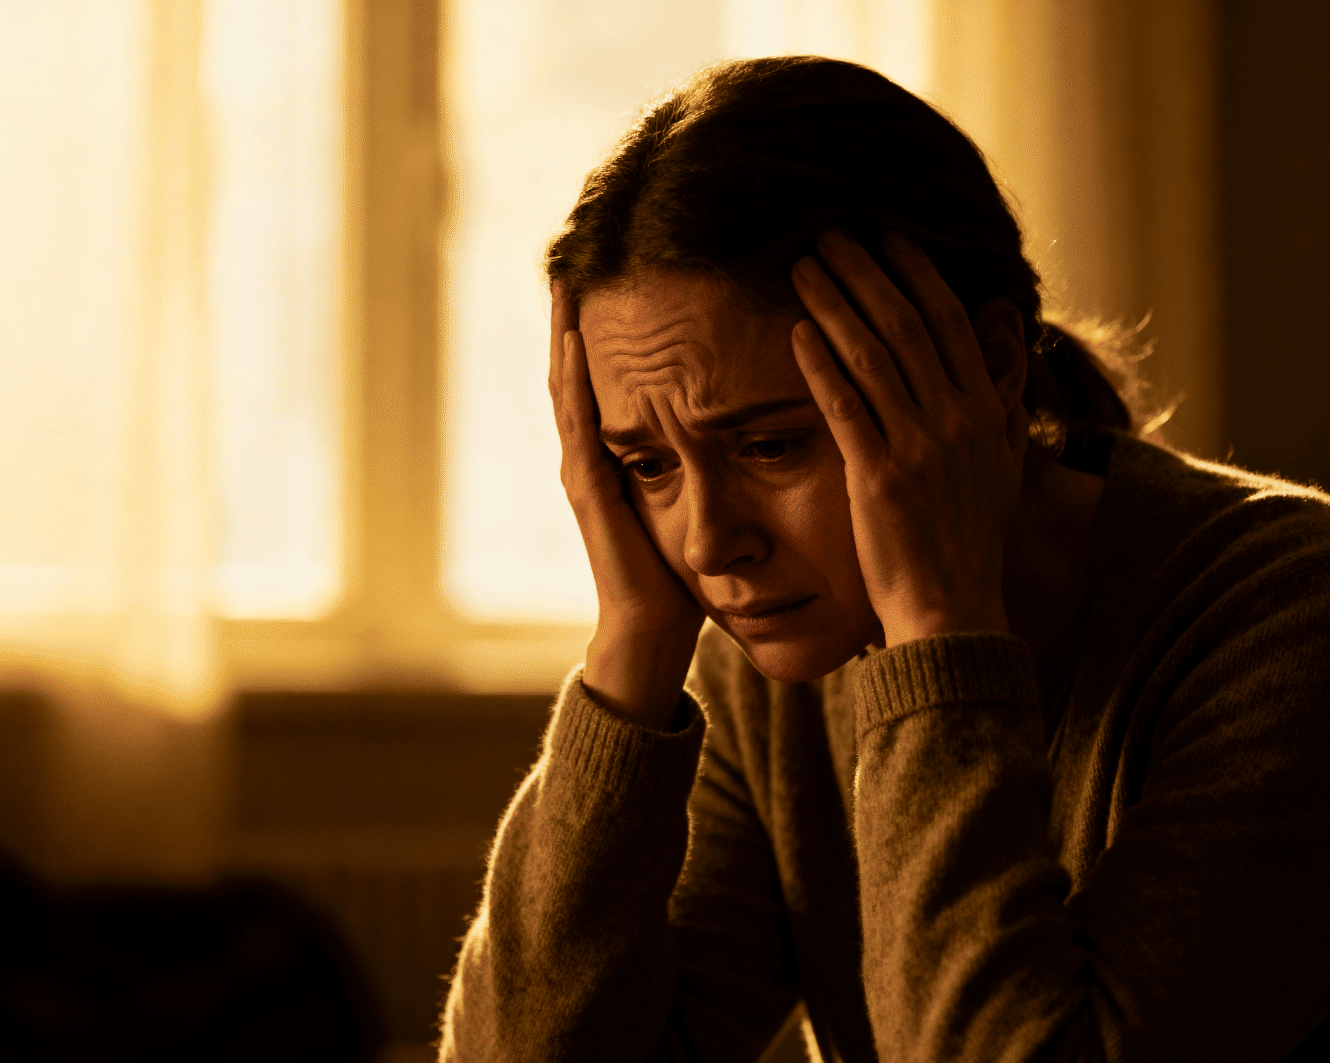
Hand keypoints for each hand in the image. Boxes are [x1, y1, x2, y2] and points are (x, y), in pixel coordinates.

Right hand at [548, 282, 705, 727]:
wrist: (654, 632)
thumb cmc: (686, 575)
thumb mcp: (707, 503)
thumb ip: (719, 463)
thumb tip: (763, 425)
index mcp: (623, 454)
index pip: (615, 377)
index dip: (617, 329)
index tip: (626, 273)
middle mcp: (596, 454)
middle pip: (581, 368)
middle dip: (580, 314)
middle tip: (584, 253)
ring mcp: (586, 468)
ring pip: (569, 383)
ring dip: (566, 330)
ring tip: (568, 276)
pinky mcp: (588, 486)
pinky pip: (576, 417)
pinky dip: (572, 374)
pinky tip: (573, 336)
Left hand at [789, 230, 1027, 646]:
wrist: (953, 610)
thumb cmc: (968, 539)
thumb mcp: (1002, 459)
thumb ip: (1001, 390)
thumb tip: (1005, 322)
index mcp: (984, 411)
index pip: (951, 321)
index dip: (916, 273)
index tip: (886, 237)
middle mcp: (956, 421)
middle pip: (907, 325)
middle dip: (866, 272)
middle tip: (830, 234)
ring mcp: (919, 449)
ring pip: (873, 357)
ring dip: (835, 304)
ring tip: (803, 267)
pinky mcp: (879, 479)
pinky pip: (846, 408)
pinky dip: (821, 366)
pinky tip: (797, 333)